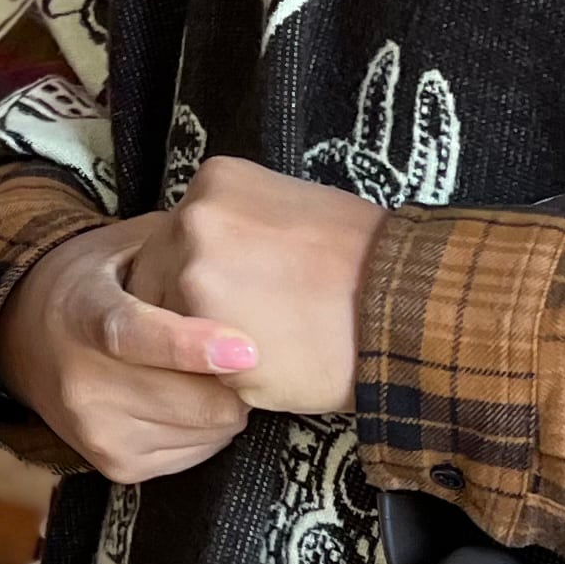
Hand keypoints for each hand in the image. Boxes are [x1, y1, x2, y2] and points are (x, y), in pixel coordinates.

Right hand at [0, 211, 258, 483]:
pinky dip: (210, 428)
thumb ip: (180, 252)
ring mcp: (96, 430)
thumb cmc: (98, 283)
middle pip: (192, 401)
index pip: (134, 335)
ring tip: (214, 371)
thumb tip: (241, 264)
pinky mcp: (116, 465)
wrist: (27, 338)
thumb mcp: (126, 247)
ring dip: (227, 403)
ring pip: (206, 431)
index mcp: (83, 313)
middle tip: (249, 350)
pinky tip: (193, 396)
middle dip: (238, 379)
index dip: (191, 346)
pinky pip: (198, 454)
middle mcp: (82, 381)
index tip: (244, 350)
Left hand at [121, 157, 382, 415]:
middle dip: (190, 309)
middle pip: (157, 282)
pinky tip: (278, 361)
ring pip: (172, 332)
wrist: (408, 302)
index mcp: (211, 185)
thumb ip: (233, 223)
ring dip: (204, 347)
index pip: (169, 240)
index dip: (194, 273)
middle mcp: (192, 225)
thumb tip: (200, 252)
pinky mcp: (209, 346)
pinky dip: (231, 379)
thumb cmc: (361, 258)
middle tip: (253, 319)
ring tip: (271, 338)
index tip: (234, 288)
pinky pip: (200, 371)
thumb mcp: (288, 206)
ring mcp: (196, 285)